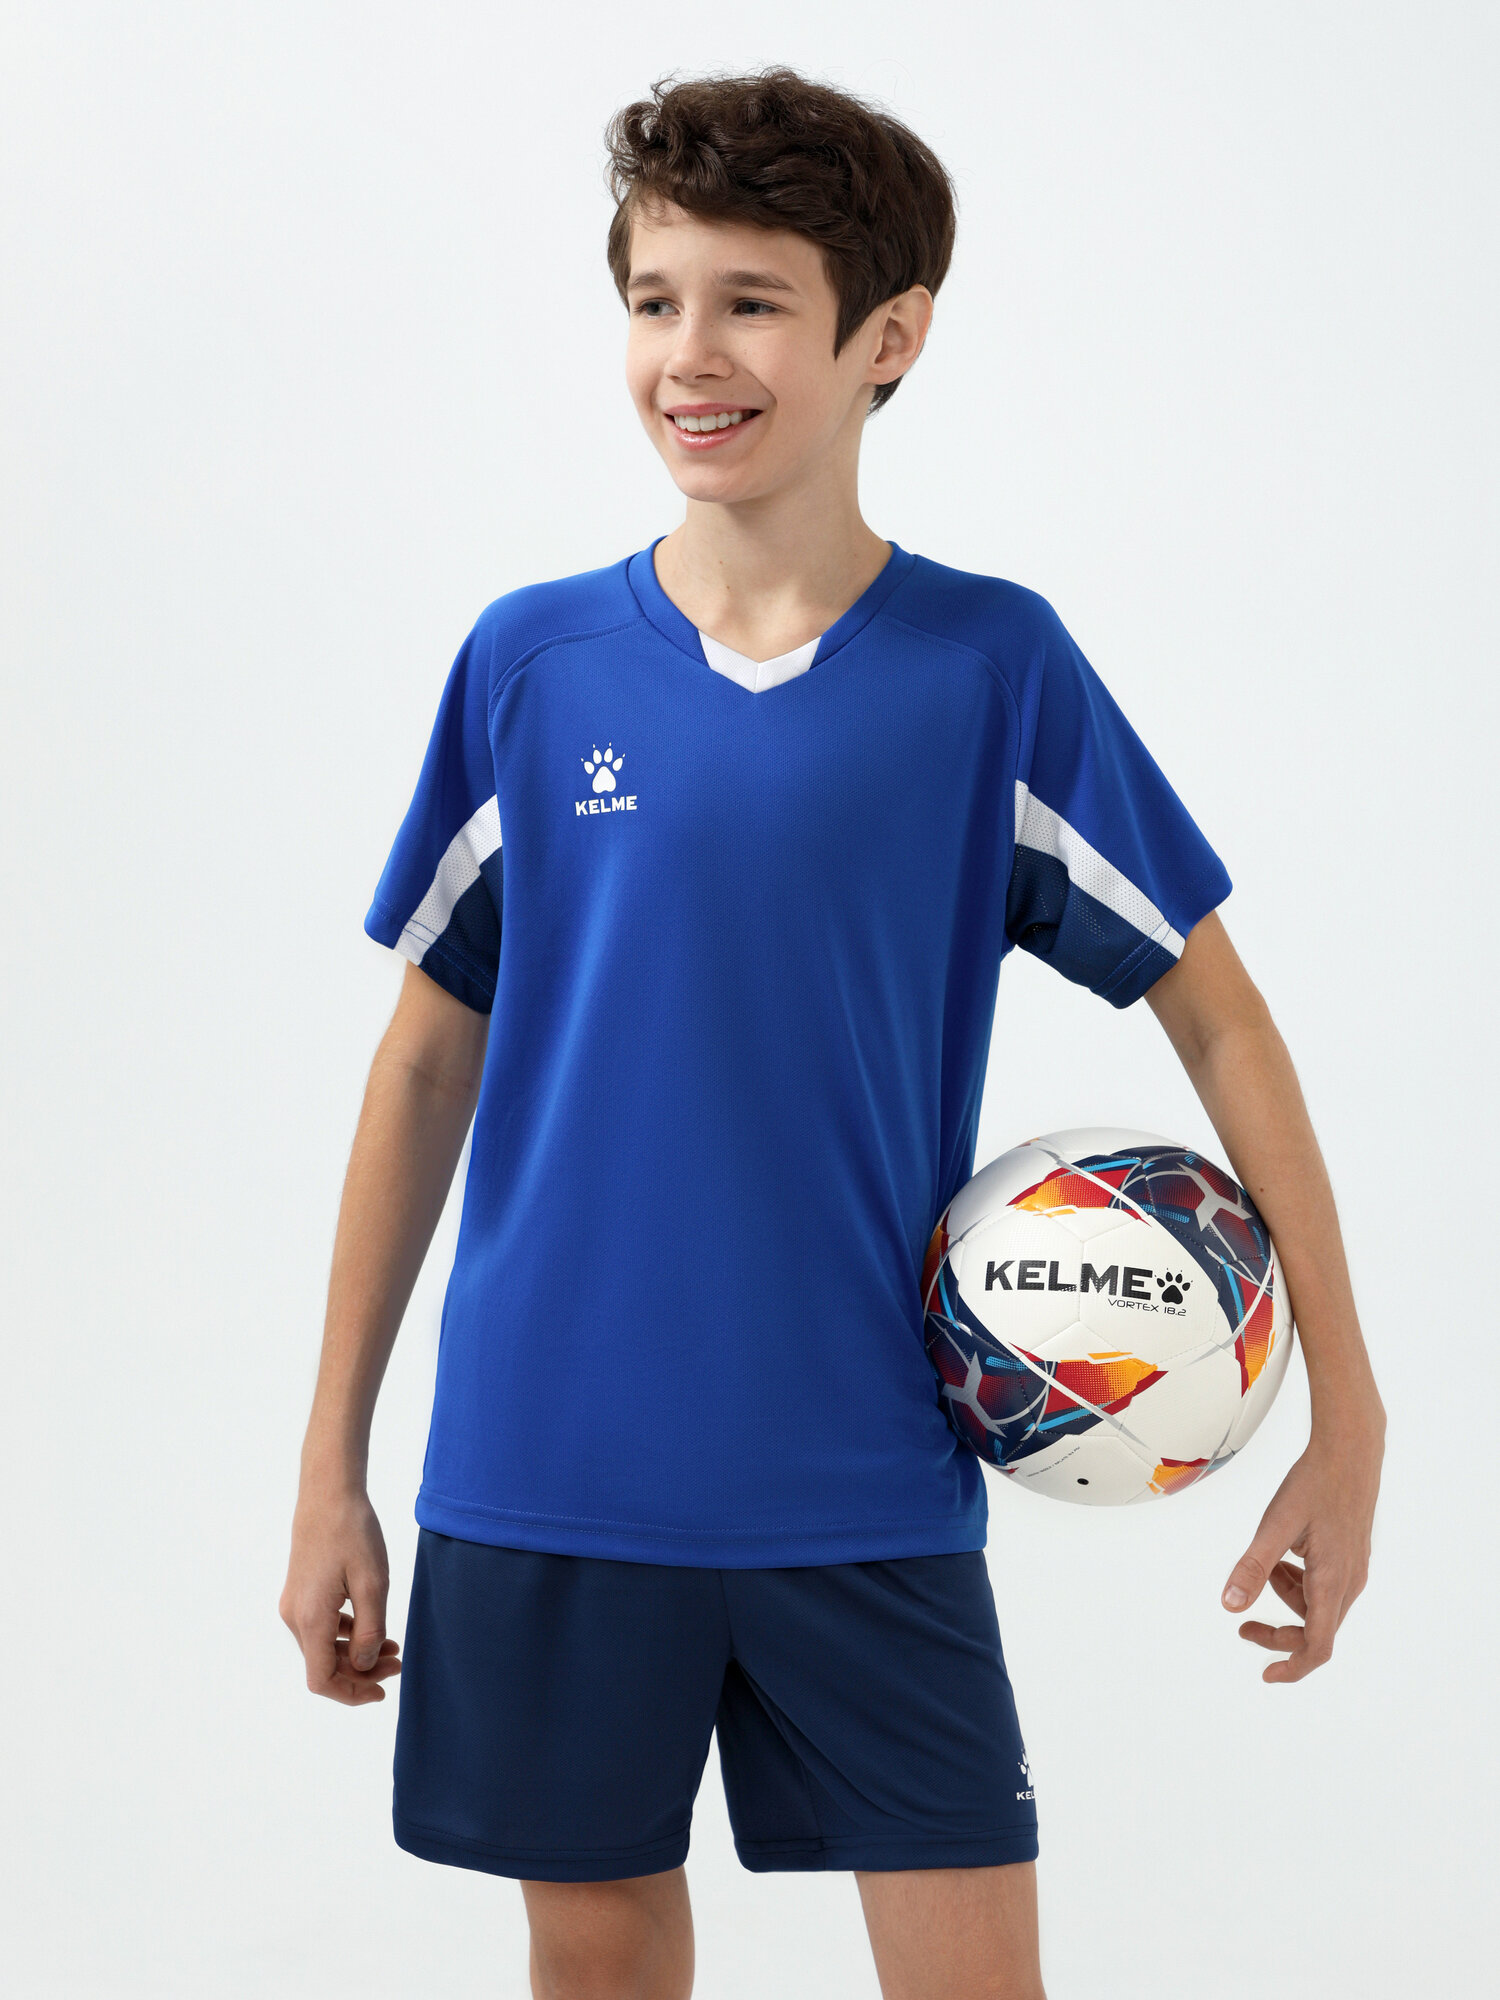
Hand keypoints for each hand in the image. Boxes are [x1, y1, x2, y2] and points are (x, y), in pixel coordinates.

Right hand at [279, 1482, 402, 1705]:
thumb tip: (362, 1666)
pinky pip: (320, 1627)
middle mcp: (295, 1617)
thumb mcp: (373, 1582)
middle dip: (361, 1672)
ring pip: (322, 1648)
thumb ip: (369, 1629)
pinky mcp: (299, 1592)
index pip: (322, 1679)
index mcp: (311, 1618)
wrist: (328, 1494)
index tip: (382, 1692)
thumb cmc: (353, 1533)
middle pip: (324, 1665)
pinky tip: (371, 1626)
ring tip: (392, 1646)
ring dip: (355, 1654)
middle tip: (398, 1664)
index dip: (351, 1693)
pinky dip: (345, 1635)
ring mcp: (294, 1604)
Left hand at [1220, 1417, 1383, 1681]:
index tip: (1266, 1674)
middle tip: (1243, 1626)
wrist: (1351, 1451)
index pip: (1318, 1646)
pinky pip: (1324, 1586)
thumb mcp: (1275, 1525)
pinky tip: (1286, 1554)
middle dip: (1279, 1633)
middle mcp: (1349, 1583)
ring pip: (1318, 1607)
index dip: (1293, 1667)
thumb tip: (1230, 1606)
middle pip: (1315, 1630)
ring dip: (1286, 1599)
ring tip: (1267, 1563)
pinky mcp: (1351, 1557)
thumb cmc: (1314, 1484)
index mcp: (1332, 1581)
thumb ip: (1252, 1567)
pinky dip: (1298, 1581)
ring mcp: (1353, 1570)